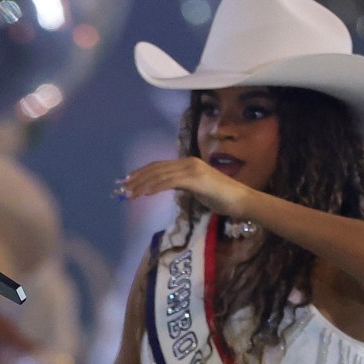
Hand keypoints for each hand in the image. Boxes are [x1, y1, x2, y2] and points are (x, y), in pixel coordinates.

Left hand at [117, 157, 250, 218]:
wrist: (241, 200)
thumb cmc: (221, 198)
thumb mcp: (196, 189)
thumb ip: (182, 185)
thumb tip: (167, 187)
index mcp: (187, 163)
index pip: (159, 166)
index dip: (142, 173)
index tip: (128, 181)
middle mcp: (188, 163)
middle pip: (156, 169)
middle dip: (138, 179)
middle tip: (123, 188)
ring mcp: (192, 170)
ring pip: (161, 175)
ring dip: (143, 185)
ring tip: (130, 194)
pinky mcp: (195, 179)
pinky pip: (171, 182)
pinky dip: (156, 187)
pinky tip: (145, 194)